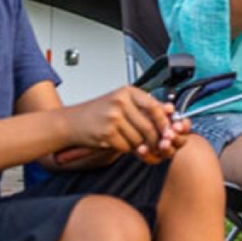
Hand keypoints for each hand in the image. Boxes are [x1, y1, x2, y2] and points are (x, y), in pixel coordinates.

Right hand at [61, 86, 186, 164]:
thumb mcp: (123, 102)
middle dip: (154, 139)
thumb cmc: (98, 112)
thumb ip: (146, 105)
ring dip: (138, 145)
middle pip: (148, 126)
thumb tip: (170, 110)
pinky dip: (127, 148)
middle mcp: (120, 102)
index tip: (168, 130)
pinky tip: (119, 143)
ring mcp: (112, 117)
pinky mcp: (106, 132)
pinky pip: (126, 146)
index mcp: (127, 92)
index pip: (154, 106)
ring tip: (131, 140)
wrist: (71, 122)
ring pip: (138, 138)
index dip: (164, 121)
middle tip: (156, 144)